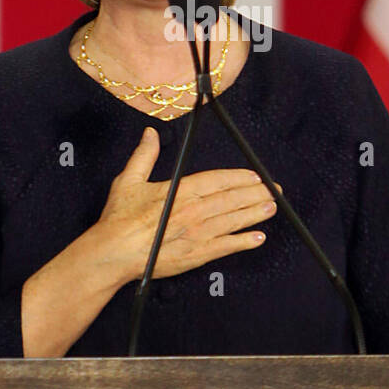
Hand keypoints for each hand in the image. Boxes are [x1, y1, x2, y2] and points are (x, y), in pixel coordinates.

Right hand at [95, 126, 280, 283]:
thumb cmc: (119, 219)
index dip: (240, 178)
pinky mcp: (195, 255)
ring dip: (255, 214)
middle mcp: (192, 211)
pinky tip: (258, 238)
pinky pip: (225, 247)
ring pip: (233, 221)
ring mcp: (196, 234)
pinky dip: (243, 242)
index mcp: (180, 191)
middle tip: (275, 191)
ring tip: (272, 208)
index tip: (256, 176)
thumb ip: (144, 156)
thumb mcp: (128, 180)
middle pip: (231, 199)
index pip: (217, 180)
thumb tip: (151, 134)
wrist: (113, 253)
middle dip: (256, 194)